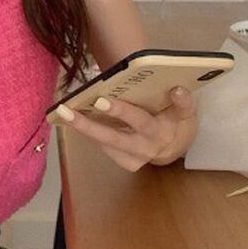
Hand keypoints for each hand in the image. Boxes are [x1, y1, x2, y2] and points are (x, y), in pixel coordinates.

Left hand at [56, 87, 197, 171]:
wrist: (169, 147)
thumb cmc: (168, 118)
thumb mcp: (176, 105)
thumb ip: (173, 95)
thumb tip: (165, 85)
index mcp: (174, 121)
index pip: (182, 110)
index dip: (180, 101)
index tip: (177, 89)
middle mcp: (158, 140)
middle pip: (141, 124)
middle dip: (119, 112)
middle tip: (100, 100)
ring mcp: (141, 155)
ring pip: (112, 140)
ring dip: (87, 126)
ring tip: (66, 111)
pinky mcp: (127, 163)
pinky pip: (104, 145)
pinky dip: (88, 131)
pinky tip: (72, 119)